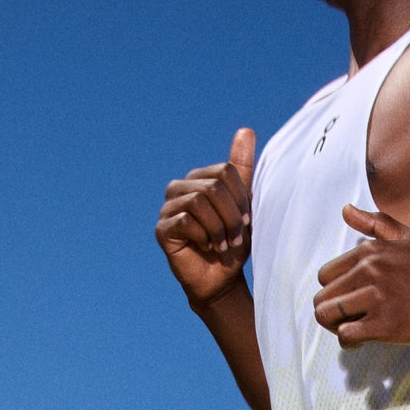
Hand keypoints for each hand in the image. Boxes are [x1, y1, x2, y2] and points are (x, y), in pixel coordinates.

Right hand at [155, 129, 255, 308]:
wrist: (221, 278)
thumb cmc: (233, 242)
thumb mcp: (245, 206)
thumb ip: (243, 170)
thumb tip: (246, 130)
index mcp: (200, 178)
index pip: (226, 171)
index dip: (241, 198)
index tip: (247, 220)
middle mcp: (180, 188)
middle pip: (213, 186)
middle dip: (232, 216)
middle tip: (236, 237)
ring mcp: (168, 207)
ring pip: (199, 201)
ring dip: (220, 228)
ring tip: (223, 244)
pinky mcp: (162, 228)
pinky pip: (186, 220)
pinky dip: (204, 236)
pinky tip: (206, 246)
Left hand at [313, 205, 409, 347]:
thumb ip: (377, 224)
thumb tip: (346, 210)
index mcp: (369, 251)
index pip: (325, 275)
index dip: (336, 292)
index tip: (354, 301)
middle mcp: (368, 270)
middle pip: (322, 298)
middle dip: (333, 312)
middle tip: (354, 320)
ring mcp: (376, 297)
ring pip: (327, 316)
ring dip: (338, 328)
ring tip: (357, 330)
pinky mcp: (385, 324)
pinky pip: (345, 335)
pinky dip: (350, 342)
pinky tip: (365, 341)